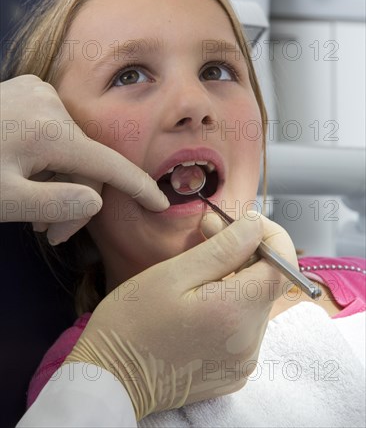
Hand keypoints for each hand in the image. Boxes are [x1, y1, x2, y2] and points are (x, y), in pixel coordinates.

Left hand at [0, 75, 168, 243]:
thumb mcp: (2, 199)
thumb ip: (55, 202)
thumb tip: (96, 200)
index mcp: (50, 131)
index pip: (109, 165)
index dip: (138, 187)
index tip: (161, 202)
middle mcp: (52, 105)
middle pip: (85, 162)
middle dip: (73, 200)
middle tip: (48, 233)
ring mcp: (39, 93)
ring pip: (70, 148)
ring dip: (59, 182)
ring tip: (32, 211)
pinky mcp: (28, 91)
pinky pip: (55, 131)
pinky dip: (49, 159)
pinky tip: (27, 175)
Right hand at [63, 212, 296, 419]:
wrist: (111, 380)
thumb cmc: (132, 322)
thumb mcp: (173, 274)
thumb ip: (223, 249)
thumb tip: (255, 225)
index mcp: (235, 314)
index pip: (283, 266)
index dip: (269, 236)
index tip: (241, 223)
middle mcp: (249, 342)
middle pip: (268, 283)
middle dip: (246, 251)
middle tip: (208, 233)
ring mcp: (244, 361)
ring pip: (256, 303)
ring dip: (237, 278)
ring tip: (198, 270)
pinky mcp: (235, 371)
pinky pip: (245, 326)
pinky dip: (231, 305)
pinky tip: (200, 301)